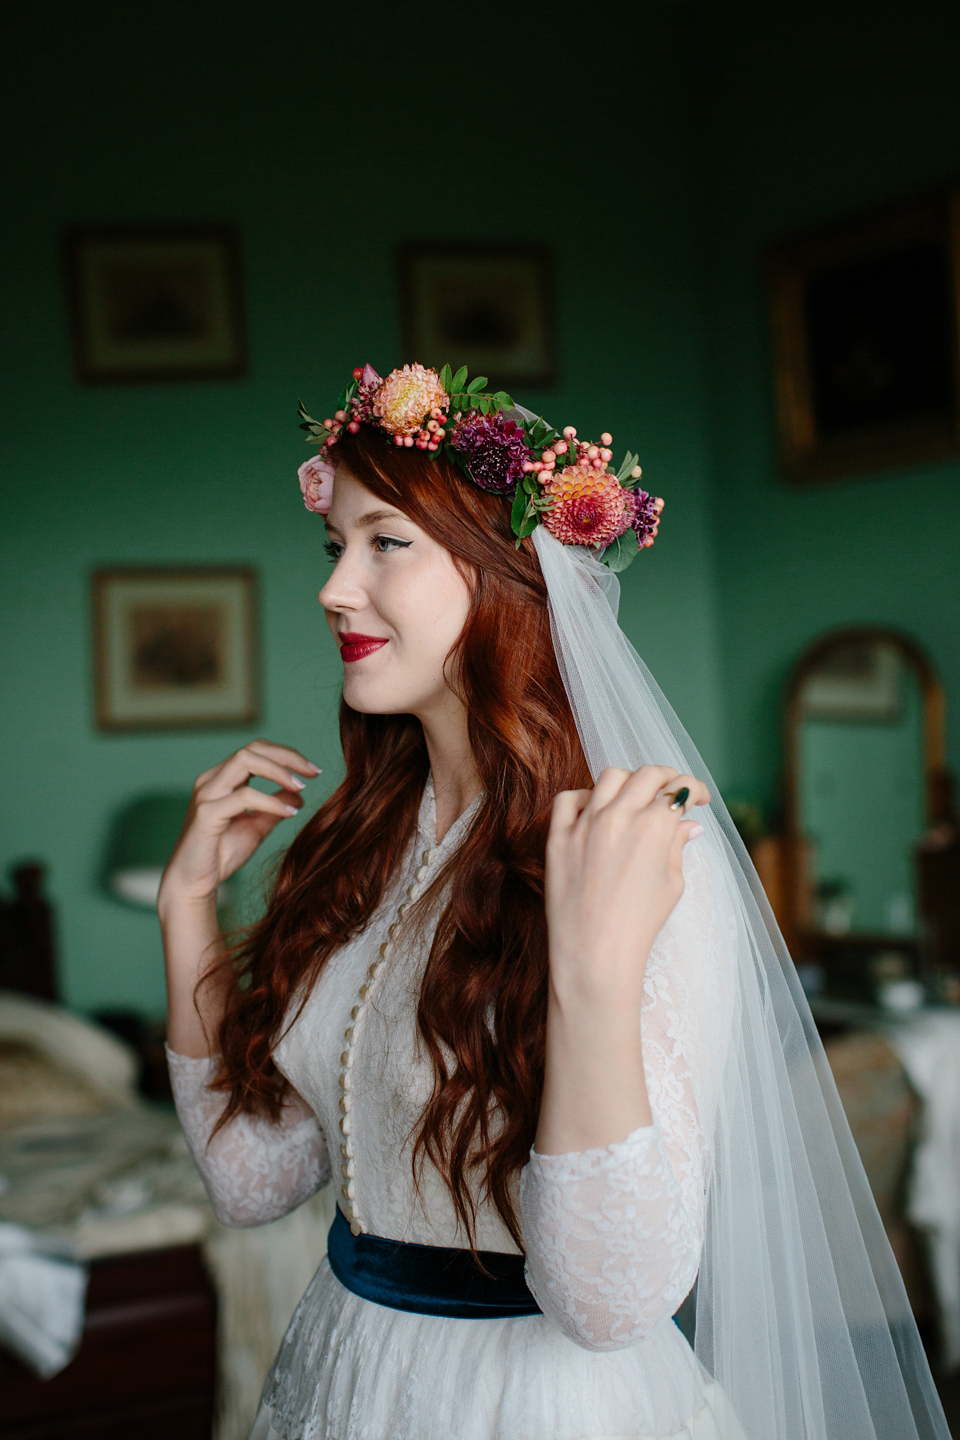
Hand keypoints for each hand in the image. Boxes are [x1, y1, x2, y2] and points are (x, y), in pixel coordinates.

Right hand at [158, 741, 320, 910]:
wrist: (193, 885)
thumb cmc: (220, 856)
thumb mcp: (256, 828)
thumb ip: (274, 808)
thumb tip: (299, 793)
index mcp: (221, 780)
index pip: (255, 750)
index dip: (286, 755)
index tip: (312, 770)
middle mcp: (211, 780)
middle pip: (252, 749)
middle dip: (287, 756)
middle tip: (313, 772)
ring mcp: (207, 795)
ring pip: (244, 761)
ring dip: (279, 771)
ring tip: (302, 787)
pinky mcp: (207, 814)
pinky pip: (244, 797)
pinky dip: (271, 801)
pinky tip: (290, 812)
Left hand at [545, 766, 709, 1005]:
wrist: (595, 954)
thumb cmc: (639, 925)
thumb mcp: (671, 883)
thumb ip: (677, 845)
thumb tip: (688, 824)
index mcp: (654, 827)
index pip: (680, 789)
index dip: (696, 789)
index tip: (700, 798)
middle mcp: (619, 816)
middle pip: (648, 775)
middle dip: (668, 779)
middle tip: (672, 793)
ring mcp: (585, 824)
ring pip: (610, 777)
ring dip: (629, 782)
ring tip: (635, 798)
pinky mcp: (558, 836)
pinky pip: (569, 799)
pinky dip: (586, 797)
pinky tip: (595, 811)